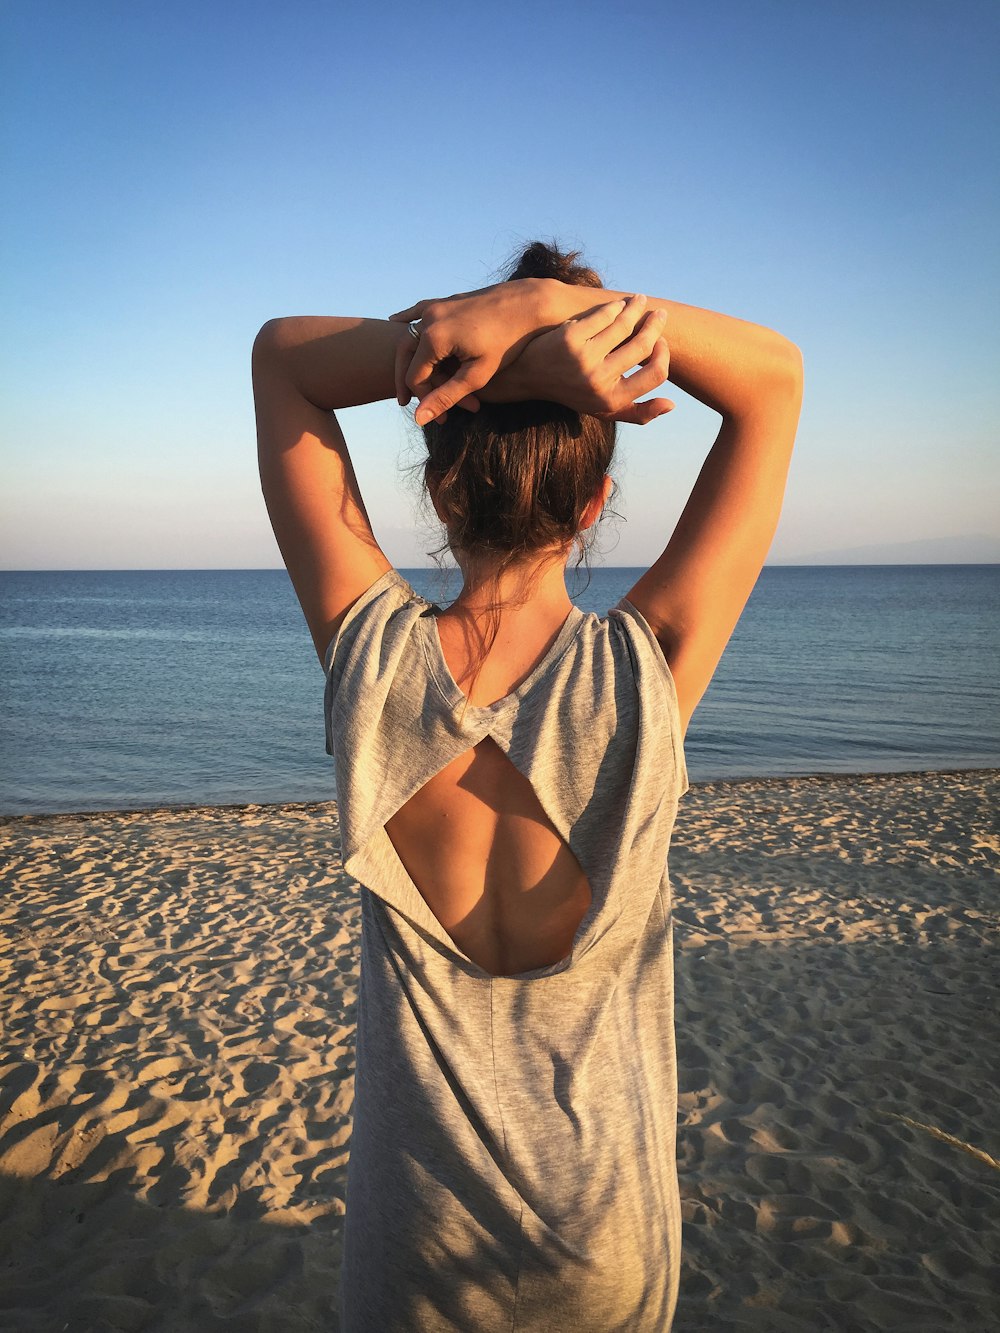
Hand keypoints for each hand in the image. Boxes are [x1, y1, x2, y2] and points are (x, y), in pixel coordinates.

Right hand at [388, 279, 552, 424]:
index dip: (423, 399)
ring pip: (410, 335)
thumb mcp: (477, 375)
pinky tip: (394, 322)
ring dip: (408, 358)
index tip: (438, 415)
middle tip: (404, 402)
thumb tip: (419, 420)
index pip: (415, 377)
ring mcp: (435, 306)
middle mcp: (429, 318)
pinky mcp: (444, 300)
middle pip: (405, 356)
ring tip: (403, 376)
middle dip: (408, 382)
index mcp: (434, 338)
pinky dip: (406, 321)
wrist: (528, 304)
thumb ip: (445, 397)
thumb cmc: (507, 342)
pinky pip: (416, 312)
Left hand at [482, 296, 673, 424]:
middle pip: (642, 346)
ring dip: (636, 308)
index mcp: (611, 400)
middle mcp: (599, 382)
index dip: (663, 355)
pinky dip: (614, 306)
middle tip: (658, 314)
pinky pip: (603, 315)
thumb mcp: (603, 410)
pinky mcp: (570, 339)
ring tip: (641, 301)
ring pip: (623, 326)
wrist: (529, 377)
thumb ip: (638, 413)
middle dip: (655, 325)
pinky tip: (618, 302)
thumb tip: (672, 405)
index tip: (660, 342)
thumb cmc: (572, 392)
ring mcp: (584, 359)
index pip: (655, 374)